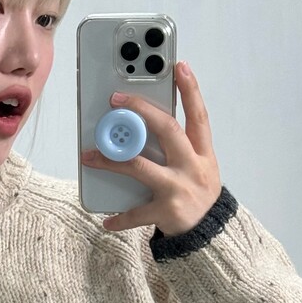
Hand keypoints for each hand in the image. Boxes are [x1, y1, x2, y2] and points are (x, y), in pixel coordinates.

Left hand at [80, 62, 221, 234]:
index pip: (199, 115)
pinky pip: (137, 212)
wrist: (211, 237)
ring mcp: (180, 189)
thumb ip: (179, 149)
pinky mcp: (167, 212)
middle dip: (142, 111)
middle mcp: (193, 167)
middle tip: (117, 99)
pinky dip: (120, 217)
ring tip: (89, 157)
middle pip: (169, 130)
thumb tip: (143, 127)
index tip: (179, 66)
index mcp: (203, 154)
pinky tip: (106, 220)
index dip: (190, 90)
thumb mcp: (199, 168)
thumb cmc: (198, 196)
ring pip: (141, 167)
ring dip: (111, 161)